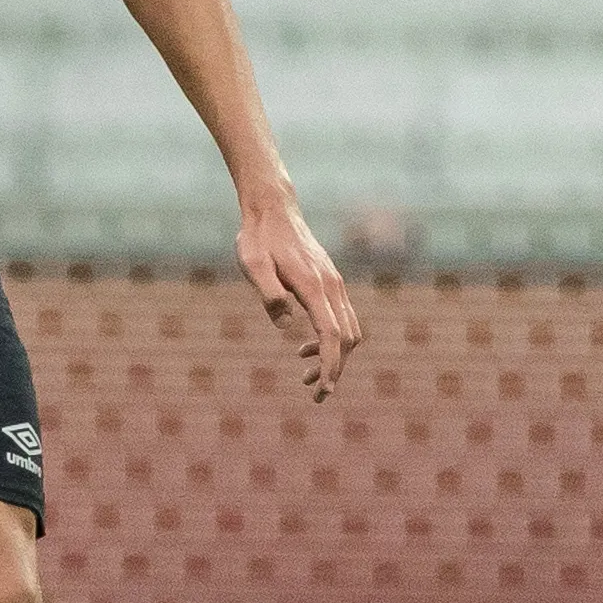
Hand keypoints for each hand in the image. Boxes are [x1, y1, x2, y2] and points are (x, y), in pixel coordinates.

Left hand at [235, 195, 359, 401]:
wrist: (272, 210)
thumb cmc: (258, 239)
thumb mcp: (253, 264)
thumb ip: (269, 293)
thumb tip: (285, 324)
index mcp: (314, 286)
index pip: (332, 334)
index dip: (331, 365)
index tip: (324, 390)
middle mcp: (331, 286)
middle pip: (347, 338)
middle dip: (335, 368)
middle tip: (313, 392)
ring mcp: (334, 284)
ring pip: (349, 330)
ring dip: (334, 356)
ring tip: (305, 372)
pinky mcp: (330, 282)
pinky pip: (342, 318)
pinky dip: (332, 339)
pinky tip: (305, 346)